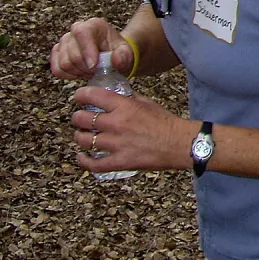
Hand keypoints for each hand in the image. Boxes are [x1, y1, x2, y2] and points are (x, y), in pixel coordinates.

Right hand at [50, 18, 132, 80]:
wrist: (111, 56)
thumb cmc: (118, 52)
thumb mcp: (126, 53)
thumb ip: (124, 56)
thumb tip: (116, 60)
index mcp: (94, 25)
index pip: (82, 33)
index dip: (86, 51)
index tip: (94, 66)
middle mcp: (76, 30)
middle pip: (72, 53)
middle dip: (85, 67)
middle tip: (97, 71)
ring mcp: (64, 41)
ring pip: (63, 63)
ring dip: (78, 72)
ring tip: (90, 71)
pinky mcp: (58, 53)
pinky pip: (56, 69)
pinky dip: (68, 76)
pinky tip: (80, 73)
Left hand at [70, 87, 190, 173]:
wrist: (180, 143)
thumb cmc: (167, 123)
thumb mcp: (148, 103)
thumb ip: (129, 99)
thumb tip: (116, 95)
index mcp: (125, 106)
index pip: (93, 96)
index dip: (81, 95)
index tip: (78, 97)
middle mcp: (117, 124)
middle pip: (83, 119)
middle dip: (77, 118)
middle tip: (79, 118)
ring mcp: (116, 144)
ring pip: (84, 140)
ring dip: (79, 136)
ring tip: (81, 135)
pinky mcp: (119, 161)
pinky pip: (93, 163)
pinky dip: (83, 160)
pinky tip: (81, 156)